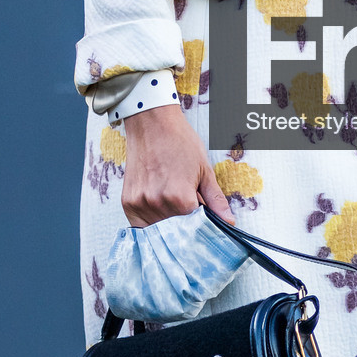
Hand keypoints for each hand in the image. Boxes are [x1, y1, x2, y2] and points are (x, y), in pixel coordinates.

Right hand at [120, 104, 233, 228]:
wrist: (152, 123)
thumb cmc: (180, 142)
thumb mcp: (204, 170)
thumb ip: (215, 200)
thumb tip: (229, 222)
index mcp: (180, 198)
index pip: (195, 228)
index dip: (201, 225)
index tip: (203, 220)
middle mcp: (158, 203)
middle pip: (176, 232)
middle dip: (185, 227)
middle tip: (188, 211)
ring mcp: (140, 204)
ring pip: (158, 231)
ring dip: (167, 225)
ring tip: (172, 204)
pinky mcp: (127, 202)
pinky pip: (140, 225)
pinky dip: (151, 223)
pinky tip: (158, 209)